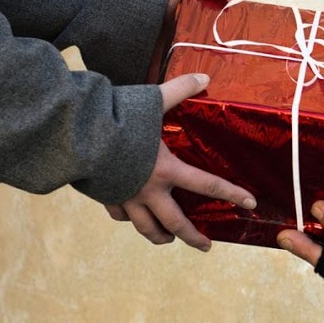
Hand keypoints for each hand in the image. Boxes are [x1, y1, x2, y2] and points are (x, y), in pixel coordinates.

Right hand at [105, 72, 256, 249]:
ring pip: (145, 227)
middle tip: (205, 246)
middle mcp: (148, 191)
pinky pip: (119, 215)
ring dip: (159, 235)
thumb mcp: (152, 101)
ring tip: (168, 239)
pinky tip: (131, 217)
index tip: (250, 204)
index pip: (209, 185)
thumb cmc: (115, 119)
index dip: (233, 195)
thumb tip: (204, 77)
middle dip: (192, 237)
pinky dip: (128, 218)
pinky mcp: (104, 197)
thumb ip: (179, 90)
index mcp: (166, 170)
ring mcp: (125, 198)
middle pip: (175, 222)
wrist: (73, 137)